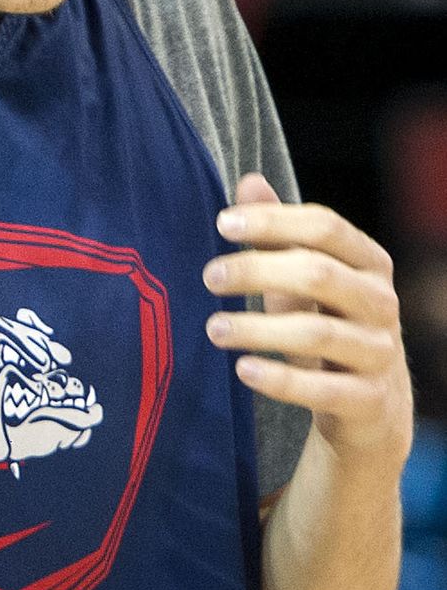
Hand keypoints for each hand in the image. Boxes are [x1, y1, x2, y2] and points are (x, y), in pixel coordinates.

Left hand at [205, 176, 413, 469]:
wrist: (371, 407)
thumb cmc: (330, 327)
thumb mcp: (307, 281)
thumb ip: (280, 236)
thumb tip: (248, 182)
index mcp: (369, 264)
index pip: (326, 228)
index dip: (274, 221)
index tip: (222, 223)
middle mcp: (381, 303)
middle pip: (319, 274)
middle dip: (258, 271)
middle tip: (209, 277)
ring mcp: (378, 352)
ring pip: (318, 333)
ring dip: (258, 329)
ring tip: (213, 329)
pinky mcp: (368, 400)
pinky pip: (323, 389)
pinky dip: (280, 380)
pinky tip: (243, 370)